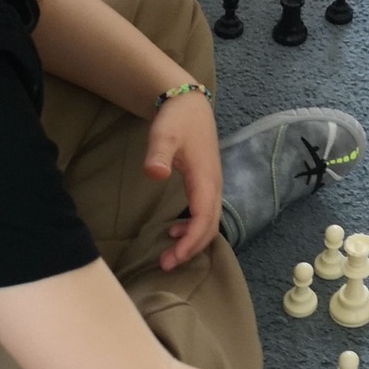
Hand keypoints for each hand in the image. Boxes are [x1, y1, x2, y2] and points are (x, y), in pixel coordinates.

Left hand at [143, 91, 222, 270]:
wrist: (189, 103)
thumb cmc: (176, 120)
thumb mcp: (163, 134)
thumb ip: (158, 154)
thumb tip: (153, 174)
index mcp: (206, 178)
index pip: (204, 218)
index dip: (191, 241)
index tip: (173, 257)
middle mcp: (214, 185)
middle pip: (210, 225)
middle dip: (192, 248)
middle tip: (166, 264)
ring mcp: (213, 185)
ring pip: (210, 221)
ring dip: (193, 241)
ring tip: (169, 255)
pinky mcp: (207, 183)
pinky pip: (206, 213)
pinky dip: (194, 229)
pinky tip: (175, 231)